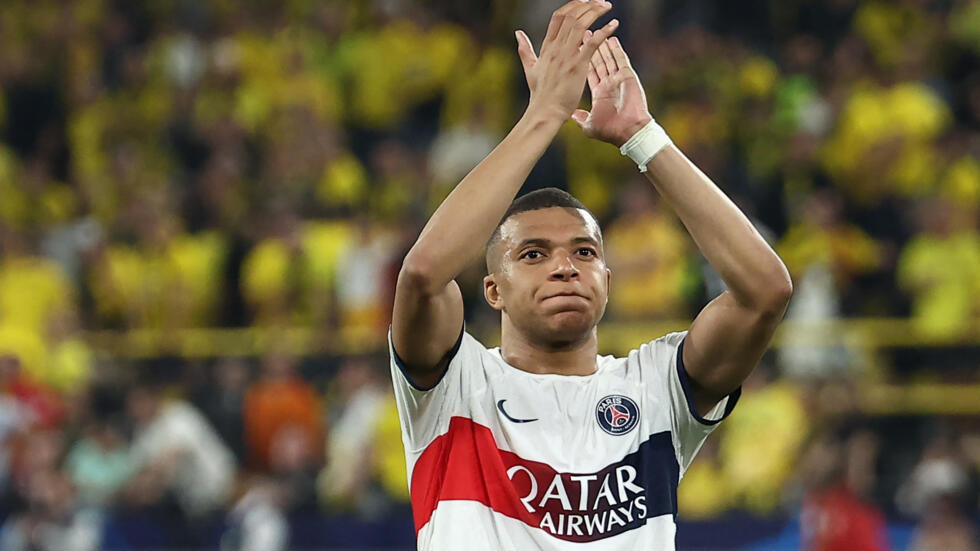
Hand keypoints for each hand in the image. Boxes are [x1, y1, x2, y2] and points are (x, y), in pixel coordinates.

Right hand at [515, 0, 619, 122]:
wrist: (545, 111)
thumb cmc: (540, 94)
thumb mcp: (530, 68)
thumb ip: (525, 49)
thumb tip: (518, 33)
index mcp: (547, 47)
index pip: (558, 17)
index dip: (572, 6)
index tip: (584, 1)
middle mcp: (556, 48)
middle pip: (571, 16)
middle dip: (587, 5)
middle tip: (601, 1)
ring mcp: (566, 56)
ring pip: (581, 24)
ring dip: (596, 12)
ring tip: (607, 6)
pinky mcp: (577, 66)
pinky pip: (592, 42)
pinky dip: (604, 31)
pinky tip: (614, 25)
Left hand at [571, 36, 652, 146]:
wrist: (629, 133)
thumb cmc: (611, 131)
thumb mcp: (590, 125)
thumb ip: (580, 118)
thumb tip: (571, 115)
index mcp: (600, 93)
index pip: (589, 71)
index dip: (583, 60)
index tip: (576, 49)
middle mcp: (609, 84)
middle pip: (598, 61)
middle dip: (591, 48)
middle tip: (584, 33)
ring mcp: (619, 80)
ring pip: (609, 58)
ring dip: (602, 45)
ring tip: (596, 32)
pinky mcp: (628, 77)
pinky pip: (621, 60)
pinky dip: (616, 49)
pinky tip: (611, 38)